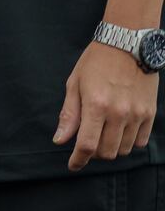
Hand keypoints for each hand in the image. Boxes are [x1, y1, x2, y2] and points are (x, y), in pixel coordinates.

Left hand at [54, 41, 158, 170]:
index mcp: (96, 105)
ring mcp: (137, 114)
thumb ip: (69, 114)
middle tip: (87, 143)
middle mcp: (119, 113)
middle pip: (106, 152)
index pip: (87, 145)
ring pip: (123, 149)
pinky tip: (119, 131)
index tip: (73, 165)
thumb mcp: (75, 84)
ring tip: (102, 134)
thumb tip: (60, 140)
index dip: (78, 160)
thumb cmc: (96, 62)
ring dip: (110, 148)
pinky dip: (128, 142)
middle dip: (93, 154)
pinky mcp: (150, 113)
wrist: (128, 44)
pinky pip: (140, 141)